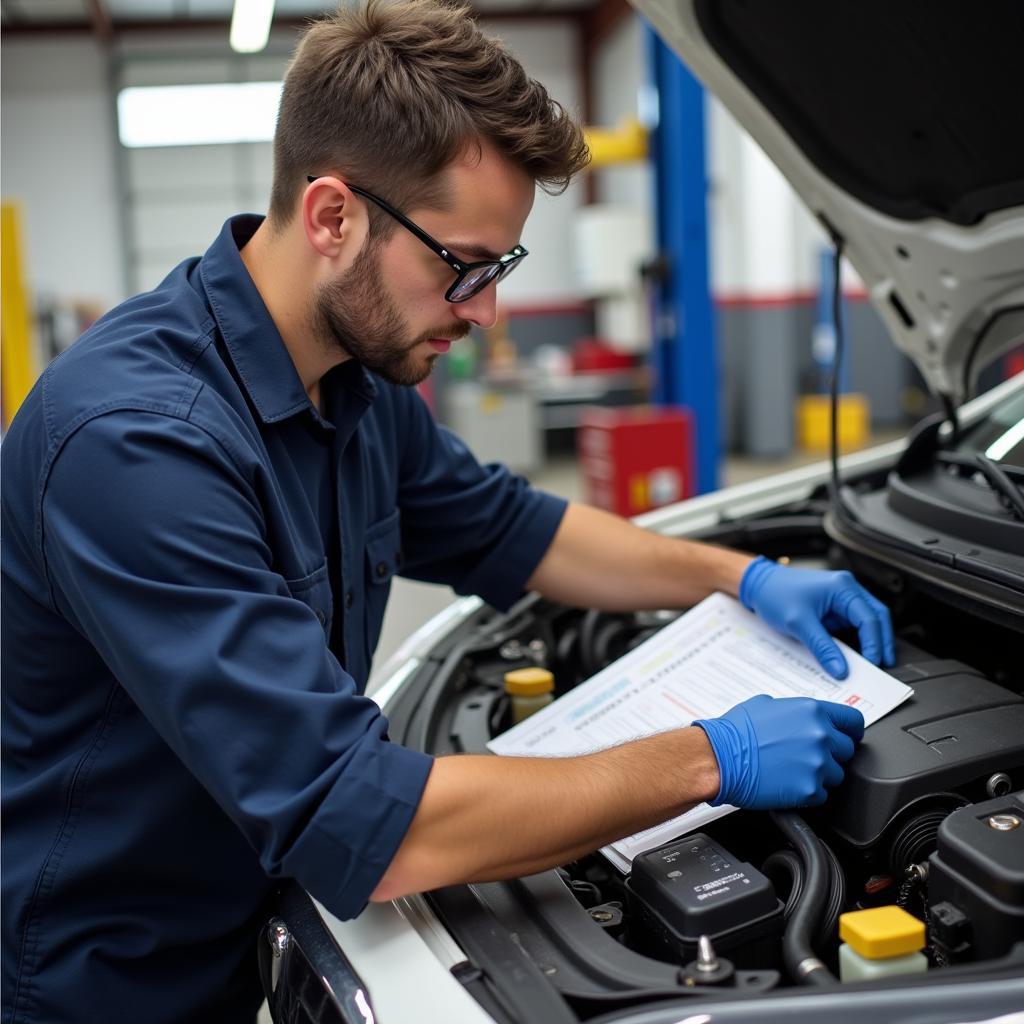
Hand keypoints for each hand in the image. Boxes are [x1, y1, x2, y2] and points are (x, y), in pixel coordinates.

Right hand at [695, 694, 864, 808]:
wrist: (717, 758)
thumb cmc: (734, 731)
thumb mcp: (766, 705)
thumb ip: (795, 712)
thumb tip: (804, 719)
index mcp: (812, 711)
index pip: (853, 722)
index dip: (849, 732)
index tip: (844, 738)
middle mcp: (820, 736)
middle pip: (846, 751)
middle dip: (830, 755)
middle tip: (805, 757)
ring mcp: (817, 764)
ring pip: (836, 775)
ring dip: (819, 775)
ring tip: (792, 771)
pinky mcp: (809, 790)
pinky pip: (821, 795)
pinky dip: (807, 793)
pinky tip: (787, 784)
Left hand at [739, 556, 894, 678]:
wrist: (758, 585)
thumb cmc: (775, 594)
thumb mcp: (799, 623)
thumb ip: (822, 648)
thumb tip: (841, 670)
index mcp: (843, 587)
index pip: (869, 618)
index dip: (874, 643)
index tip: (873, 664)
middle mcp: (846, 590)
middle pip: (875, 617)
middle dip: (880, 642)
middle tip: (883, 665)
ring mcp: (841, 598)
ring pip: (865, 622)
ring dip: (868, 641)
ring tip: (869, 664)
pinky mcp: (833, 607)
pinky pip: (850, 625)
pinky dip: (854, 640)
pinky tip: (852, 655)